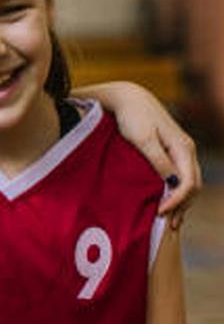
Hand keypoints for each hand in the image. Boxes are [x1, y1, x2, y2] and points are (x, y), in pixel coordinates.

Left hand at [107, 84, 200, 226]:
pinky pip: (180, 177)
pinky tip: (167, 204)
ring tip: (170, 221)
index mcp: (183, 148)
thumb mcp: (143, 139)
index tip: (160, 213)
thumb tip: (172, 183)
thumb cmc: (133, 117)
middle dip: (182, 206)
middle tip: (167, 225)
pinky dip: (176, 193)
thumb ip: (157, 161)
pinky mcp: (171, 152)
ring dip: (181, 202)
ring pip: (188, 183)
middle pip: (193, 186)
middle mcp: (187, 151)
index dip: (177, 201)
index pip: (188, 182)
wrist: (129, 98)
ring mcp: (181, 151)